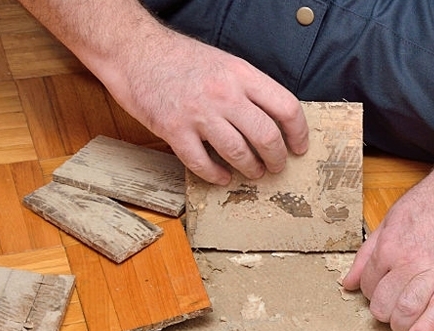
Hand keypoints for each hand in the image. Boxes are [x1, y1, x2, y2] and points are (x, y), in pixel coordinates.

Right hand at [104, 28, 308, 184]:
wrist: (134, 51)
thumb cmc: (180, 59)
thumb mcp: (225, 64)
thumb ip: (249, 89)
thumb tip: (275, 119)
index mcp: (242, 75)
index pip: (286, 107)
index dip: (299, 133)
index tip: (299, 147)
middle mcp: (224, 94)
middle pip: (267, 136)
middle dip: (277, 158)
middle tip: (277, 165)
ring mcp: (199, 113)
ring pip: (238, 153)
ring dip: (251, 169)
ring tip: (253, 171)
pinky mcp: (174, 130)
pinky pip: (202, 163)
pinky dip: (216, 175)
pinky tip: (222, 176)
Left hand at [342, 162, 433, 330]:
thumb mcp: (392, 218)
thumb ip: (368, 253)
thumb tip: (348, 282)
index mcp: (390, 245)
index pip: (369, 286)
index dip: (372, 296)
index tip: (380, 297)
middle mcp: (410, 259)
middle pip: (386, 303)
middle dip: (384, 315)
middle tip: (390, 315)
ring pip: (410, 309)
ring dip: (401, 325)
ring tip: (403, 327)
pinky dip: (427, 327)